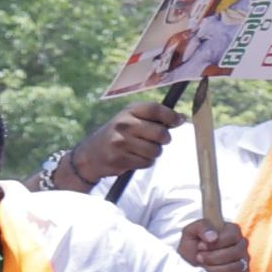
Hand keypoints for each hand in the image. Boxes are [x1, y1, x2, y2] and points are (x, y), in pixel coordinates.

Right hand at [61, 98, 181, 187]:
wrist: (89, 156)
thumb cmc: (117, 135)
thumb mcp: (129, 120)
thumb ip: (152, 118)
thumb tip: (181, 118)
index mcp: (129, 111)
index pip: (155, 109)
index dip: (171, 115)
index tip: (179, 120)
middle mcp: (124, 124)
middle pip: (160, 133)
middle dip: (164, 139)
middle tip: (159, 140)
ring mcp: (121, 142)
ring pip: (156, 150)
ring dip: (153, 153)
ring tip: (141, 150)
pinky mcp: (120, 158)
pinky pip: (147, 162)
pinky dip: (145, 162)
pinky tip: (133, 158)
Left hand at [176, 218, 250, 271]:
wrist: (190, 264)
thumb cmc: (192, 245)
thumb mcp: (191, 232)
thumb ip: (202, 228)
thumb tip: (213, 237)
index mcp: (232, 230)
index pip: (233, 236)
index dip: (216, 243)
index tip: (200, 246)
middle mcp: (241, 244)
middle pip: (236, 252)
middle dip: (213, 257)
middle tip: (199, 258)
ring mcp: (243, 260)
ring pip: (236, 267)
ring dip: (215, 269)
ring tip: (203, 267)